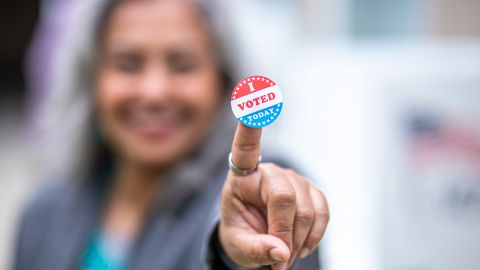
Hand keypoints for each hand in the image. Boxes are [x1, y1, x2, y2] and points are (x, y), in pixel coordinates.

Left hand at [219, 124, 328, 269]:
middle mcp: (269, 172)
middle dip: (284, 234)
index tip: (253, 97)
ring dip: (299, 241)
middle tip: (278, 262)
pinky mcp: (311, 190)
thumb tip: (281, 252)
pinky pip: (323, 212)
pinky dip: (315, 235)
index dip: (250, 124)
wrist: (256, 238)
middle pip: (284, 197)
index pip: (245, 147)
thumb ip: (255, 248)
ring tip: (285, 256)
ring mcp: (293, 179)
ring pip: (306, 210)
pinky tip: (302, 245)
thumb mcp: (237, 244)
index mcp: (243, 177)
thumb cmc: (241, 233)